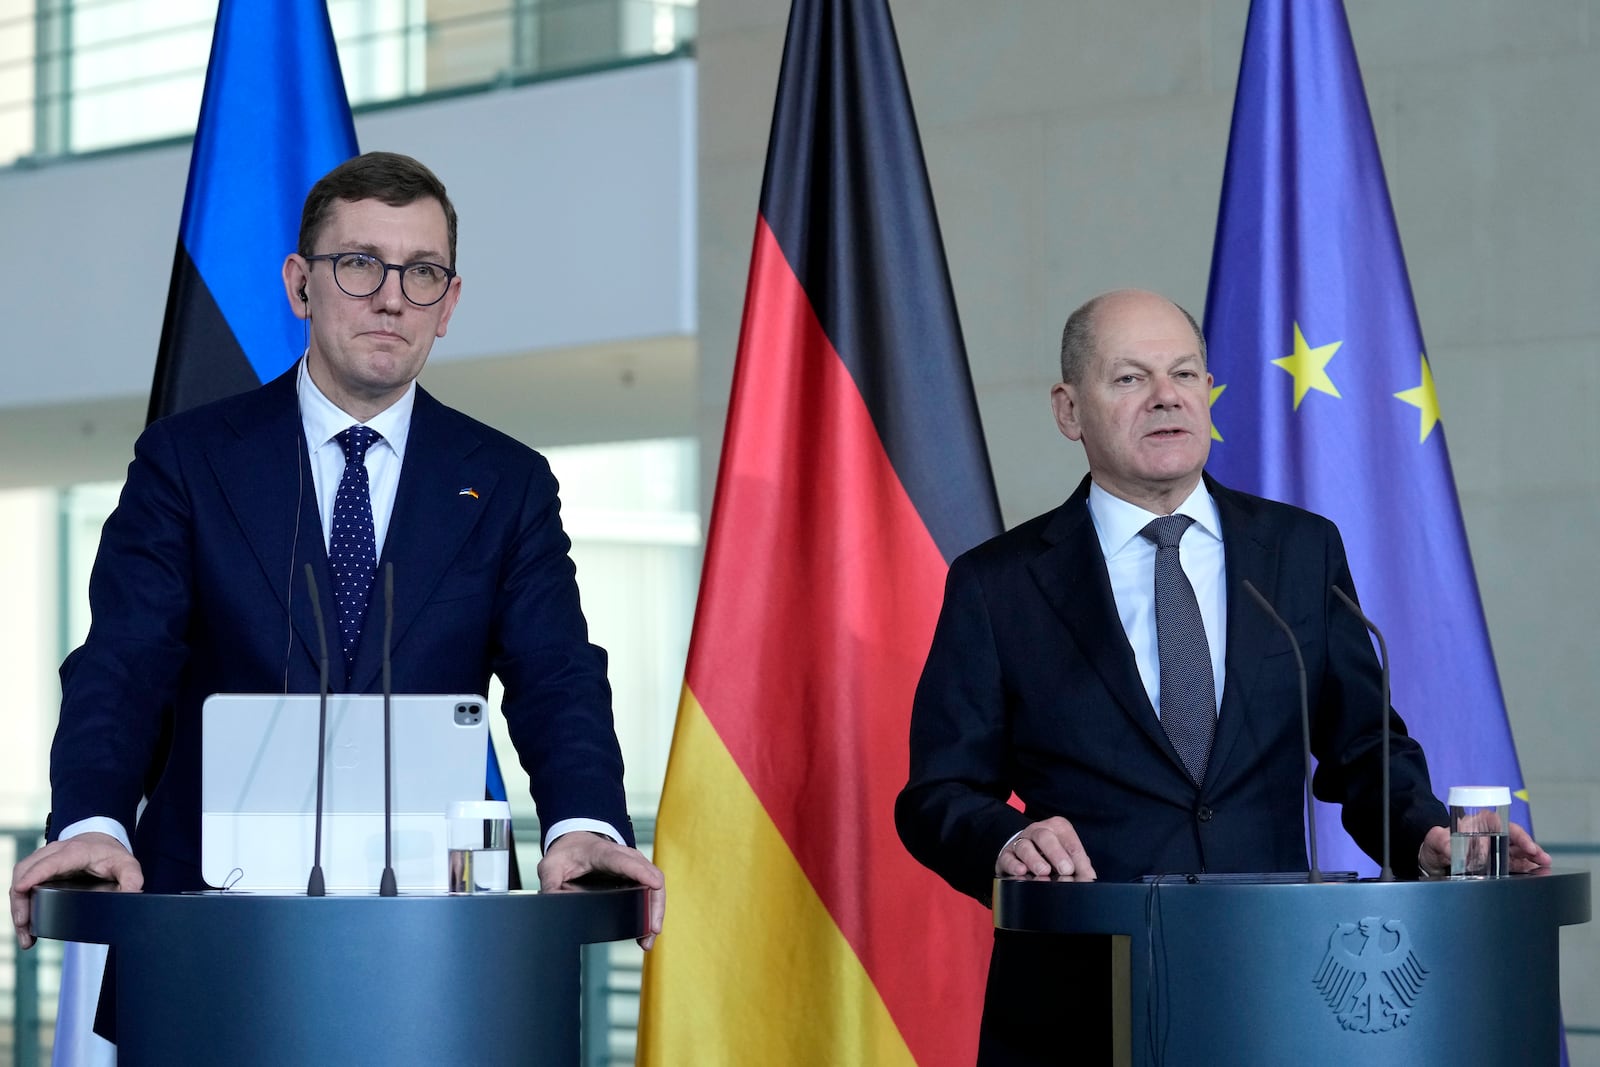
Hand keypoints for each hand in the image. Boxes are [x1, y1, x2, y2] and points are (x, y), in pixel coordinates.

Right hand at [10, 833, 143, 948]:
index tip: (21, 888)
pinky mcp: (38, 869)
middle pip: (26, 872)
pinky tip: (26, 926)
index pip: (50, 862)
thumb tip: (132, 894)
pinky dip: (20, 904)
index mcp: (74, 851)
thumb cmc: (110, 854)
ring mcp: (43, 860)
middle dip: (20, 899)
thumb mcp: (126, 864)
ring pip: (20, 879)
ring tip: (26, 935)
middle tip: (24, 925)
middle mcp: (54, 853)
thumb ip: (132, 878)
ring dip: (18, 906)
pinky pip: (22, 884)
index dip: (35, 874)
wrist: (101, 841)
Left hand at [537, 832, 664, 949]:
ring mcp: (634, 866)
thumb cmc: (567, 853)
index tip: (654, 884)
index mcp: (603, 853)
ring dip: (656, 912)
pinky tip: (646, 931)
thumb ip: (550, 884)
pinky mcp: (637, 876)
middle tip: (652, 930)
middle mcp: (625, 857)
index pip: (625, 862)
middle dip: (655, 904)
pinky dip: (652, 911)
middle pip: (650, 876)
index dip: (641, 872)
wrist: (577, 842)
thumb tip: (555, 905)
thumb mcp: (551, 866)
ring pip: (655, 886)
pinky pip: (651, 891)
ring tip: (648, 939)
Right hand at [995, 816, 1096, 881]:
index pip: (1069, 841)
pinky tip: (1021, 871)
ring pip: (1024, 846)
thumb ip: (1080, 866)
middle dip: (1056, 853)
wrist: (1024, 851)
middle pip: (1045, 837)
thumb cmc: (1052, 855)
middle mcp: (1038, 831)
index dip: (1077, 858)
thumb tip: (1089, 879)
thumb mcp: (1069, 856)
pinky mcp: (1006, 855)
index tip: (1081, 872)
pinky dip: (1014, 865)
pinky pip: (1008, 858)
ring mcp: (1020, 842)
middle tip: (1065, 870)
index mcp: (1058, 828)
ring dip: (1034, 859)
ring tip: (1043, 872)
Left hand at [1418, 823, 1550, 876]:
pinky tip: (1535, 874)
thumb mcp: (1434, 841)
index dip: (1516, 834)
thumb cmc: (1433, 845)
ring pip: (1517, 851)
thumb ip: (1440, 841)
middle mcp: (1488, 835)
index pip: (1500, 824)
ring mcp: (1493, 849)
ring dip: (1532, 859)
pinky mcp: (1494, 863)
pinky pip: (1513, 864)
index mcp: (1475, 824)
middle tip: (1542, 858)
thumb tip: (1448, 845)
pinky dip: (1525, 868)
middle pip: (1513, 838)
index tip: (1525, 845)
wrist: (1430, 860)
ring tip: (1544, 868)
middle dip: (1530, 847)